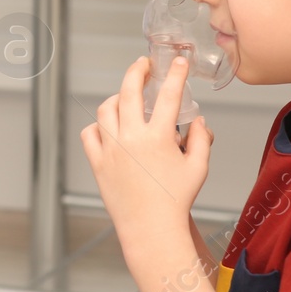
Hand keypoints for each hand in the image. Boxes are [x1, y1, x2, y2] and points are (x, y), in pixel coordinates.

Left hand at [80, 56, 213, 242]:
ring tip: (126, 97)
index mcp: (158, 138)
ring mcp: (111, 149)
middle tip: (144, 65)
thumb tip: (199, 122)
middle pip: (129, 90)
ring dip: (116, 97)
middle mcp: (131, 138)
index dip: (176, 74)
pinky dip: (97, 127)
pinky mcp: (97, 162)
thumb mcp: (198, 168)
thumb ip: (201, 140)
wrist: (151, 229)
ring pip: (105, 109)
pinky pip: (89, 134)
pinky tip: (108, 127)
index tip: (179, 62)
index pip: (169, 95)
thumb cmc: (176, 201)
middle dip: (137, 70)